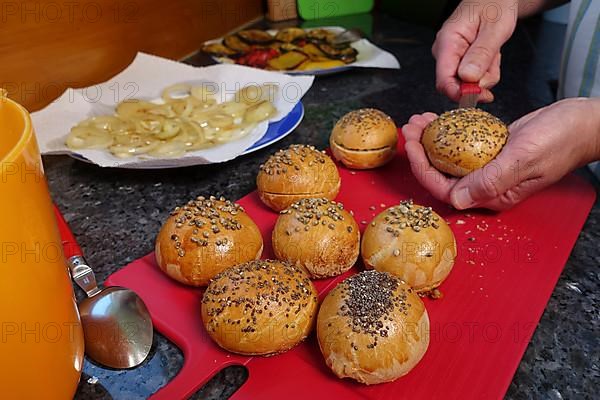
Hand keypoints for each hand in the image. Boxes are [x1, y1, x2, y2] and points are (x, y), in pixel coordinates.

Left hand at [402, 98, 599, 209]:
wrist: (585, 122)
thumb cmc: (563, 140)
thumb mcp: (525, 158)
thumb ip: (492, 180)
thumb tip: (458, 199)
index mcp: (494, 195)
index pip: (446, 190)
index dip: (423, 169)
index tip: (412, 145)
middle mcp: (487, 185)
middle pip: (442, 175)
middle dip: (421, 152)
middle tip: (411, 126)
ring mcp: (488, 168)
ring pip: (448, 160)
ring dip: (430, 141)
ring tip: (420, 119)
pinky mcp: (491, 152)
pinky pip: (460, 147)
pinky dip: (446, 134)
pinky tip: (437, 119)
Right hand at [432, 0, 517, 101]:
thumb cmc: (495, 4)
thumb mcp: (495, 28)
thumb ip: (481, 53)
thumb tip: (468, 78)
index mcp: (447, 42)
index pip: (444, 80)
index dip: (460, 93)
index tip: (480, 96)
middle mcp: (445, 52)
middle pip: (456, 84)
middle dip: (479, 82)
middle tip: (494, 64)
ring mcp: (451, 57)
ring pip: (467, 82)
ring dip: (486, 75)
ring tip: (494, 53)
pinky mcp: (459, 61)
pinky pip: (472, 77)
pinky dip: (486, 71)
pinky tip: (490, 56)